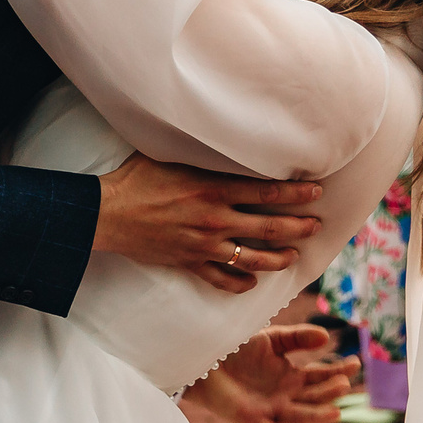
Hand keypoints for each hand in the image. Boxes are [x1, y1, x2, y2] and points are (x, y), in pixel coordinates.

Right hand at [93, 152, 323, 295]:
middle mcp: (215, 219)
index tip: (316, 191)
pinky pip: (222, 279)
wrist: (105, 213)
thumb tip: (219, 140)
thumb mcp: (171, 157)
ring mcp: (204, 245)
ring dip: (279, 258)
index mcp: (213, 189)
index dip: (296, 194)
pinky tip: (251, 283)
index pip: (266, 193)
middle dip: (299, 226)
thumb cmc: (135, 179)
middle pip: (270, 227)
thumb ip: (201, 157)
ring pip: (253, 258)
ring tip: (294, 256)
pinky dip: (240, 283)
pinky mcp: (189, 262)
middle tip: (317, 225)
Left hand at [181, 325, 357, 422]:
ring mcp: (270, 409)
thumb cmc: (238, 349)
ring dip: (317, 416)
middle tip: (344, 383)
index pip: (322, 376)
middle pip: (315, 397)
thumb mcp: (272, 339)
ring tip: (334, 412)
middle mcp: (286, 396)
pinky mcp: (251, 420)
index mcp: (293, 377)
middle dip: (331, 391)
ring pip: (299, 416)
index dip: (339, 371)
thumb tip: (326, 337)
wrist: (203, 358)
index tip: (356, 362)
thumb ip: (297, 337)